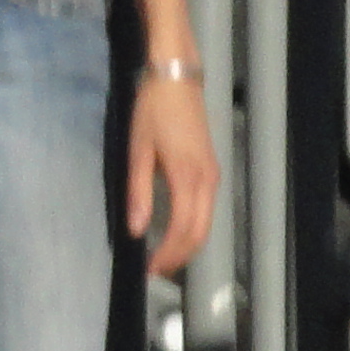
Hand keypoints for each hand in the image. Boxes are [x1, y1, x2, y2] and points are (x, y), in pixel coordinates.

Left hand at [127, 68, 219, 280]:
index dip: (167, 254)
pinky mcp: (211, 170)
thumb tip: (136, 229)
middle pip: (199, 233)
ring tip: (164, 257)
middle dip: (179, 256)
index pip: (182, 229)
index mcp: (187, 177)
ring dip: (187, 245)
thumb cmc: (153, 110)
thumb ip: (138, 192)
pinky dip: (193, 229)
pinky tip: (175, 232)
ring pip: (206, 224)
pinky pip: (206, 210)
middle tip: (156, 271)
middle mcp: (207, 181)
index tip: (148, 269)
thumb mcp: (138, 149)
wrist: (177, 79)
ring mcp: (212, 176)